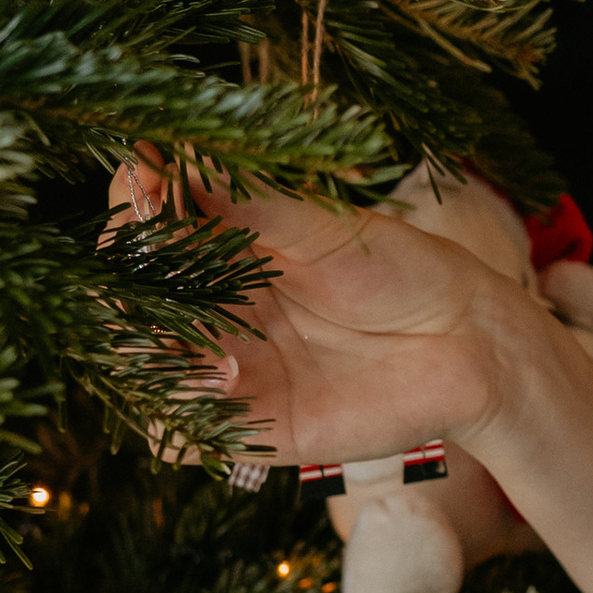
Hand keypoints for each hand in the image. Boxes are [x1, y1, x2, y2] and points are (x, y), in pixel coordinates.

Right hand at [110, 158, 521, 465]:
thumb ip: (249, 205)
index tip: (140, 180)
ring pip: (141, 370)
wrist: (467, 343)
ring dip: (140, 350)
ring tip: (175, 328)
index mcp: (226, 251)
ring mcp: (226, 369)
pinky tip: (212, 382)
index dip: (132, 205)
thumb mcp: (323, 228)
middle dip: (125, 279)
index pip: (147, 227)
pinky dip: (174, 415)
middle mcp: (214, 309)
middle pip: (129, 299)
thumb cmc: (401, 271)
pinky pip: (180, 436)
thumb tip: (174, 156)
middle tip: (147, 256)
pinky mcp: (250, 427)